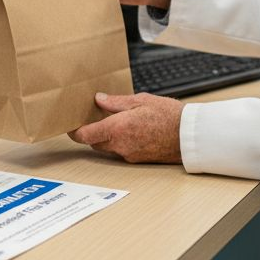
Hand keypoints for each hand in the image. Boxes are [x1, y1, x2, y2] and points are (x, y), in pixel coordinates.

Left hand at [69, 92, 183, 162]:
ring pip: (107, 147)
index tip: (71, 124)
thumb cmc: (169, 116)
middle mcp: (120, 145)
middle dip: (92, 131)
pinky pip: (121, 151)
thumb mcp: (141, 100)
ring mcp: (128, 154)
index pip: (85, 135)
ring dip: (107, 137)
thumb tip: (99, 100)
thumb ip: (116, 102)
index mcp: (117, 128)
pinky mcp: (137, 160)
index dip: (74, 131)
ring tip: (117, 121)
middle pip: (94, 142)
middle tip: (96, 117)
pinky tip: (132, 130)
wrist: (189, 136)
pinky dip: (120, 142)